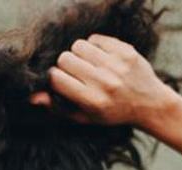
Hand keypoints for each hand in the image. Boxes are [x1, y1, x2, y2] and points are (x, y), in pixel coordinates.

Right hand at [30, 33, 177, 129]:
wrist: (149, 104)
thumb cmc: (112, 113)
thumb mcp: (85, 117)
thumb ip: (58, 108)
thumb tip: (33, 97)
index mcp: (92, 101)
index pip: (57, 78)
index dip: (55, 79)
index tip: (61, 83)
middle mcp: (103, 82)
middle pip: (65, 58)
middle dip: (65, 65)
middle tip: (75, 73)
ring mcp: (115, 65)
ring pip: (78, 46)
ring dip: (78, 54)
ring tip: (87, 64)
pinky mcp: (125, 51)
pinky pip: (95, 39)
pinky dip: (93, 47)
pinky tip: (100, 58)